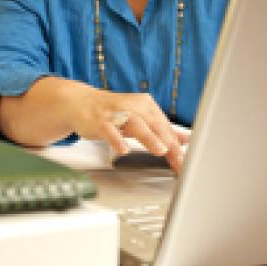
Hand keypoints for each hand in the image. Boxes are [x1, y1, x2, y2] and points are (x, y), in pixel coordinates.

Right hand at [61, 89, 188, 172]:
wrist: (80, 102)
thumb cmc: (112, 112)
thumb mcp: (140, 119)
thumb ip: (161, 130)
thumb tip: (185, 140)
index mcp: (146, 105)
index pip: (166, 127)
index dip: (177, 146)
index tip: (186, 163)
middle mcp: (134, 106)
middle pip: (156, 126)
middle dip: (170, 145)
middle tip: (180, 161)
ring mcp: (116, 113)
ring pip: (136, 125)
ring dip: (150, 138)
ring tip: (161, 151)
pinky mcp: (100, 121)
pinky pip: (110, 131)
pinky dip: (117, 140)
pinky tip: (124, 150)